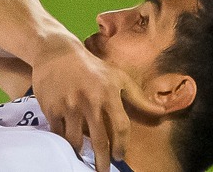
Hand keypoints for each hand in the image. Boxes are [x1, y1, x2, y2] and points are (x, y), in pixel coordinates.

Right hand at [30, 38, 131, 171]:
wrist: (57, 53)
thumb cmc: (92, 67)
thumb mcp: (117, 77)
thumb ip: (139, 97)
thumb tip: (161, 112)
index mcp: (109, 93)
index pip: (120, 127)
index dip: (122, 146)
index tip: (120, 157)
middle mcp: (90, 101)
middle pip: (99, 141)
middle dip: (103, 162)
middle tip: (103, 171)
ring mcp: (69, 105)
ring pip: (76, 141)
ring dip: (81, 152)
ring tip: (83, 155)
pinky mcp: (51, 108)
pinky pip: (59, 133)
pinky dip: (63, 141)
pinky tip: (67, 143)